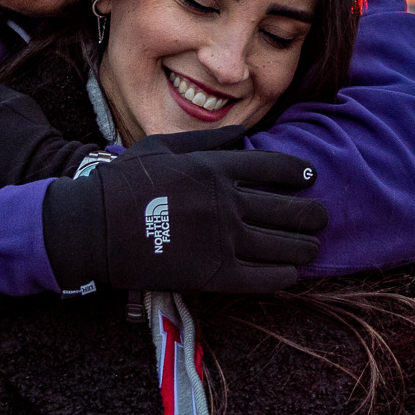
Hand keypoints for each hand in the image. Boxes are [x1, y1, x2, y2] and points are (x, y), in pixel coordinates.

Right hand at [41, 126, 327, 294]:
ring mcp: (222, 239)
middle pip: (288, 209)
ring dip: (305, 246)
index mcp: (215, 168)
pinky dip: (283, 276)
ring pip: (282, 245)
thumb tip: (245, 136)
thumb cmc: (124, 181)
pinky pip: (261, 277)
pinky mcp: (212, 274)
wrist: (92, 227)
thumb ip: (209, 140)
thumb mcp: (164, 146)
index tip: (310, 177)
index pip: (276, 168)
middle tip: (322, 217)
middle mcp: (226, 202)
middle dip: (313, 214)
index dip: (300, 173)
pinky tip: (292, 274)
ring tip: (313, 246)